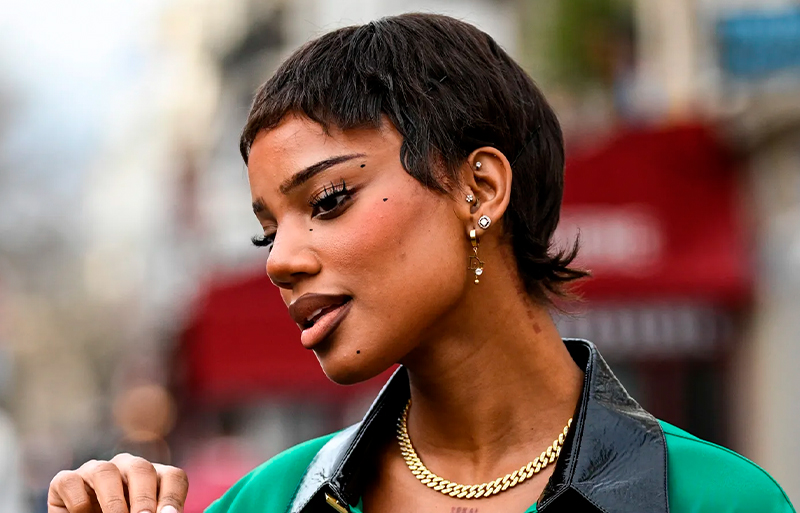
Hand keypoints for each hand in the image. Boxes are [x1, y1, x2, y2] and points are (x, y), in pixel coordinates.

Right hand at [48, 453, 188, 512]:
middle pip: (142, 469)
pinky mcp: (66, 480)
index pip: (172, 477)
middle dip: (144, 498)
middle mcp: (126, 467)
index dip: (172, 497)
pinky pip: (72, 482)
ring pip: (106, 471)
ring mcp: (95, 470)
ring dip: (113, 501)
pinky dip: (79, 503)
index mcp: (152, 477)